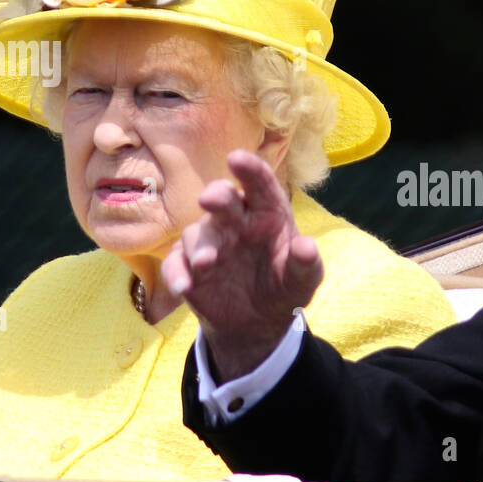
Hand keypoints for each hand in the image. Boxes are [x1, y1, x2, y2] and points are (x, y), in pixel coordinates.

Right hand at [162, 150, 323, 380]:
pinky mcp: (187, 265)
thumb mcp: (303, 280)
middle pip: (223, 198)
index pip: (260, 185)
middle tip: (210, 200)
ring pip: (197, 233)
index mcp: (266, 213)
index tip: (237, 159)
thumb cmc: (284, 287)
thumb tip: (306, 246)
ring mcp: (209, 242)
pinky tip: (184, 287)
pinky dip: (176, 273)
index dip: (250, 170)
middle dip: (217, 196)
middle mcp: (235, 220)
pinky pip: (176, 264)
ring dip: (200, 247)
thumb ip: (306, 263)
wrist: (257, 322)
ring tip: (206, 263)